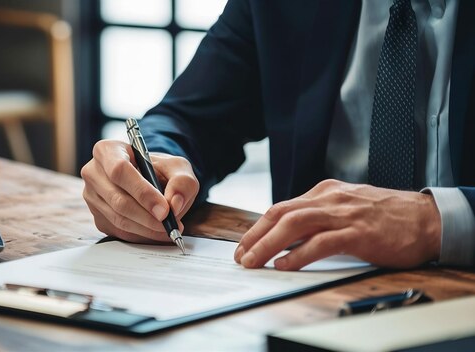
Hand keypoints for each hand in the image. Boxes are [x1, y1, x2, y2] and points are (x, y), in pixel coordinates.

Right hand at [81, 139, 198, 242]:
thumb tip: (174, 204)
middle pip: (118, 200)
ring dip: (147, 229)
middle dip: (147, 217)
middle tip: (171, 224)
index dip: (142, 192)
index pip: (119, 171)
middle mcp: (93, 173)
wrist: (149, 180)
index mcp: (107, 150)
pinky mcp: (97, 217)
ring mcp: (92, 197)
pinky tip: (157, 232)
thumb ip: (182, 181)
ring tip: (169, 229)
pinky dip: (142, 235)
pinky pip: (119, 231)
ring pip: (118, 219)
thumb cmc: (159, 169)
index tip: (164, 209)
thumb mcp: (177, 167)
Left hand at [234, 179, 440, 269]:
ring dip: (268, 244)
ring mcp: (343, 214)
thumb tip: (288, 238)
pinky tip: (285, 265)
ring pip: (294, 225)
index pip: (281, 208)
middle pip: (281, 214)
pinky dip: (299, 254)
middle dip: (255, 235)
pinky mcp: (358, 233)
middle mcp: (329, 199)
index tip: (245, 244)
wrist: (427, 219)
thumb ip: (319, 217)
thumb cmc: (386, 217)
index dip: (258, 227)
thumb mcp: (345, 208)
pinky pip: (321, 242)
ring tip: (254, 261)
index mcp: (324, 192)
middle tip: (241, 255)